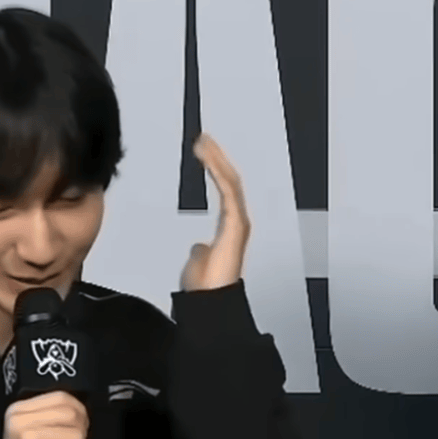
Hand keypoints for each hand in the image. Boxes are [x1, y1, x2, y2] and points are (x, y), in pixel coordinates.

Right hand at [3, 391, 89, 438]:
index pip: (60, 397)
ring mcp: (30, 438)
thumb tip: (78, 407)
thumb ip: (48, 413)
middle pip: (71, 413)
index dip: (78, 409)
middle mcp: (21, 422)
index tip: (80, 422)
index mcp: (18, 411)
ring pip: (76, 432)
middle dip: (81, 428)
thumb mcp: (28, 430)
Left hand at [181, 133, 250, 290]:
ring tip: (204, 142)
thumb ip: (200, 251)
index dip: (215, 169)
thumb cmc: (207, 287)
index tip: (203, 152)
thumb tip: (198, 247)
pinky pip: (228, 190)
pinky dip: (218, 172)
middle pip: (230, 180)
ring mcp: (239, 220)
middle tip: (204, 138)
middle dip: (217, 158)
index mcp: (230, 227)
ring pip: (230, 181)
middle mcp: (238, 220)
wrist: (212, 300)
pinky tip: (208, 157)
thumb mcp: (199, 262)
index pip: (224, 189)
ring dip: (217, 159)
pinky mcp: (237, 222)